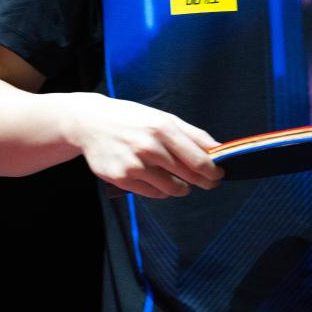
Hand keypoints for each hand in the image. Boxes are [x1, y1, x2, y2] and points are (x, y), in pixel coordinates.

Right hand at [66, 92, 225, 198]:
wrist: (92, 123)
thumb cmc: (133, 119)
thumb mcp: (163, 118)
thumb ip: (192, 134)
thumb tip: (218, 149)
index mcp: (163, 128)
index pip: (198, 159)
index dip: (213, 171)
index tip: (220, 174)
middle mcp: (149, 146)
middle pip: (188, 175)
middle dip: (204, 181)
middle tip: (209, 182)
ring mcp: (134, 164)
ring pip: (172, 189)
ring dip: (182, 188)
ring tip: (181, 181)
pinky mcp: (121, 178)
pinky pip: (153, 194)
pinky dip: (162, 191)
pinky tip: (159, 180)